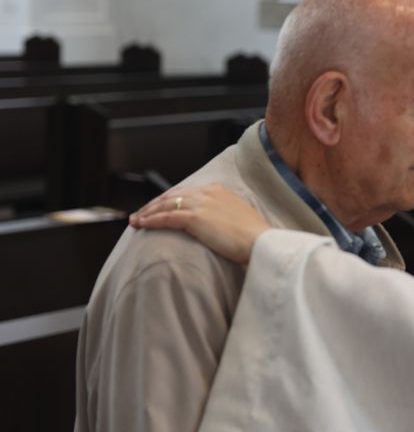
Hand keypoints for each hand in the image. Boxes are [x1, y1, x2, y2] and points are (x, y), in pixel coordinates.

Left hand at [129, 183, 269, 264]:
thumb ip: (226, 212)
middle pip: (172, 195)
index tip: (160, 207)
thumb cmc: (254, 236)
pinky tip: (141, 224)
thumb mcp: (241, 216)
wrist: (260, 242)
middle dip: (154, 204)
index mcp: (219, 190)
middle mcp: (207, 192)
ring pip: (165, 205)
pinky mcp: (194, 217)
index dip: (170, 199)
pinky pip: (165, 217)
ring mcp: (200, 203)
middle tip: (141, 213)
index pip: (186, 191)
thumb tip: (217, 220)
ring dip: (147, 212)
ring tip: (136, 220)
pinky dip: (150, 220)